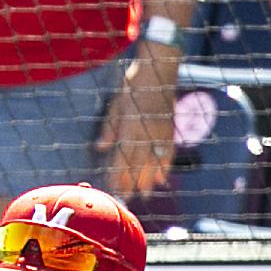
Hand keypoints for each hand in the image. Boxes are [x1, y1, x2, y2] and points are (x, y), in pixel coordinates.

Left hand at [96, 44, 181, 199]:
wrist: (158, 71)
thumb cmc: (133, 85)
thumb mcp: (115, 104)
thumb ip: (109, 128)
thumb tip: (101, 148)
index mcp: (129, 127)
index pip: (122, 157)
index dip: (118, 175)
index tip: (114, 188)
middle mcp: (145, 134)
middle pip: (138, 164)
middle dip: (132, 183)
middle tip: (128, 200)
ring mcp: (160, 134)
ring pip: (154, 163)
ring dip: (149, 180)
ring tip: (146, 195)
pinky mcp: (170, 131)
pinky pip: (169, 154)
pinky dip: (166, 168)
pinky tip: (162, 179)